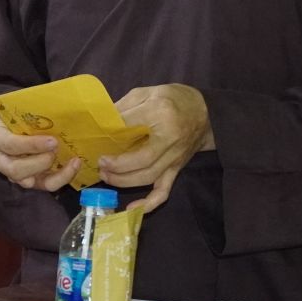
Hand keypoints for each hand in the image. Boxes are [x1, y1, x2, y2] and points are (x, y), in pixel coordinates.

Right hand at [0, 117, 81, 192]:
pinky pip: (44, 186)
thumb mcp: (20, 109)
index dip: (31, 145)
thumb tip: (59, 106)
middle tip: (57, 149)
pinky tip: (74, 165)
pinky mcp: (28, 182)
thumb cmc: (19, 116)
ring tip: (70, 159)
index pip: (9, 145)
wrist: (16, 125)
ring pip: (30, 181)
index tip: (52, 140)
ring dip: (53, 171)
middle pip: (16, 169)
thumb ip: (33, 110)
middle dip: (40, 162)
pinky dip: (62, 177)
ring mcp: (11, 174)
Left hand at [97, 84, 214, 212]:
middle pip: (141, 160)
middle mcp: (169, 139)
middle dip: (117, 166)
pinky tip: (131, 208)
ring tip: (106, 176)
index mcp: (160, 113)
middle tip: (100, 163)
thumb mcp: (148, 92)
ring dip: (124, 181)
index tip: (96, 135)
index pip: (130, 124)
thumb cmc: (174, 99)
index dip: (111, 132)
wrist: (205, 112)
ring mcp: (173, 158)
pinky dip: (148, 203)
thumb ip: (126, 105)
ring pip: (148, 177)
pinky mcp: (176, 170)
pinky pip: (163, 191)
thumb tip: (102, 121)